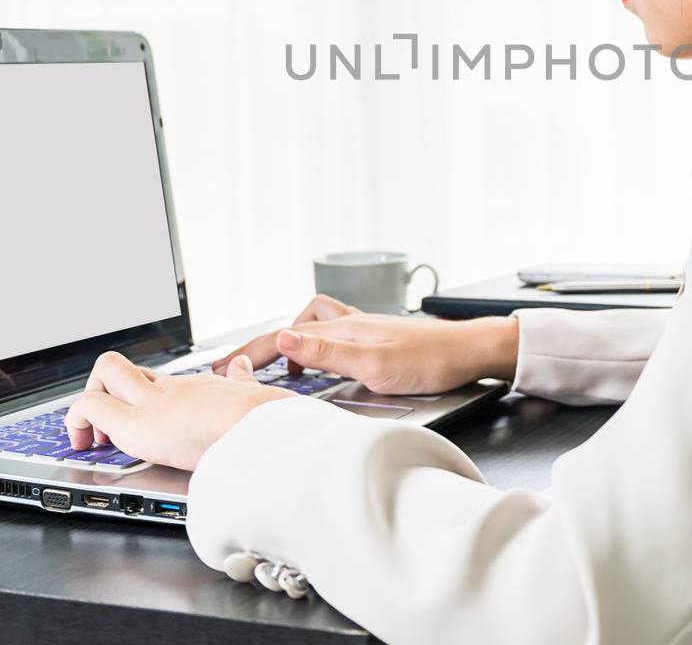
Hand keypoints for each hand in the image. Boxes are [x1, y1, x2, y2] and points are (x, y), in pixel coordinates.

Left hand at [65, 351, 292, 471]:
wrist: (267, 430)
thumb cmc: (270, 422)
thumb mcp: (255, 397)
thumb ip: (243, 383)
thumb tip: (242, 366)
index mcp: (200, 389)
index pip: (159, 379)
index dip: (138, 391)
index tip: (134, 409)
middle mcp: (173, 387)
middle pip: (125, 366)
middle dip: (108, 391)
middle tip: (109, 428)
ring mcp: (154, 401)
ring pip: (105, 370)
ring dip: (90, 403)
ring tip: (95, 439)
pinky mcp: (137, 424)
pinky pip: (90, 405)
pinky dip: (79, 423)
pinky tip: (89, 446)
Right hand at [210, 294, 519, 395]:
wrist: (470, 352)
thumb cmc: (431, 361)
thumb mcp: (375, 365)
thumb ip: (327, 353)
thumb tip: (283, 337)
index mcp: (343, 330)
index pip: (283, 337)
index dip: (249, 353)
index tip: (220, 368)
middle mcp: (349, 324)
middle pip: (291, 328)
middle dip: (261, 345)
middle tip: (236, 365)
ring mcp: (363, 329)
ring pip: (312, 325)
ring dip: (289, 340)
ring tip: (279, 367)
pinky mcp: (376, 338)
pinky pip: (332, 333)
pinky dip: (315, 342)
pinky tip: (322, 361)